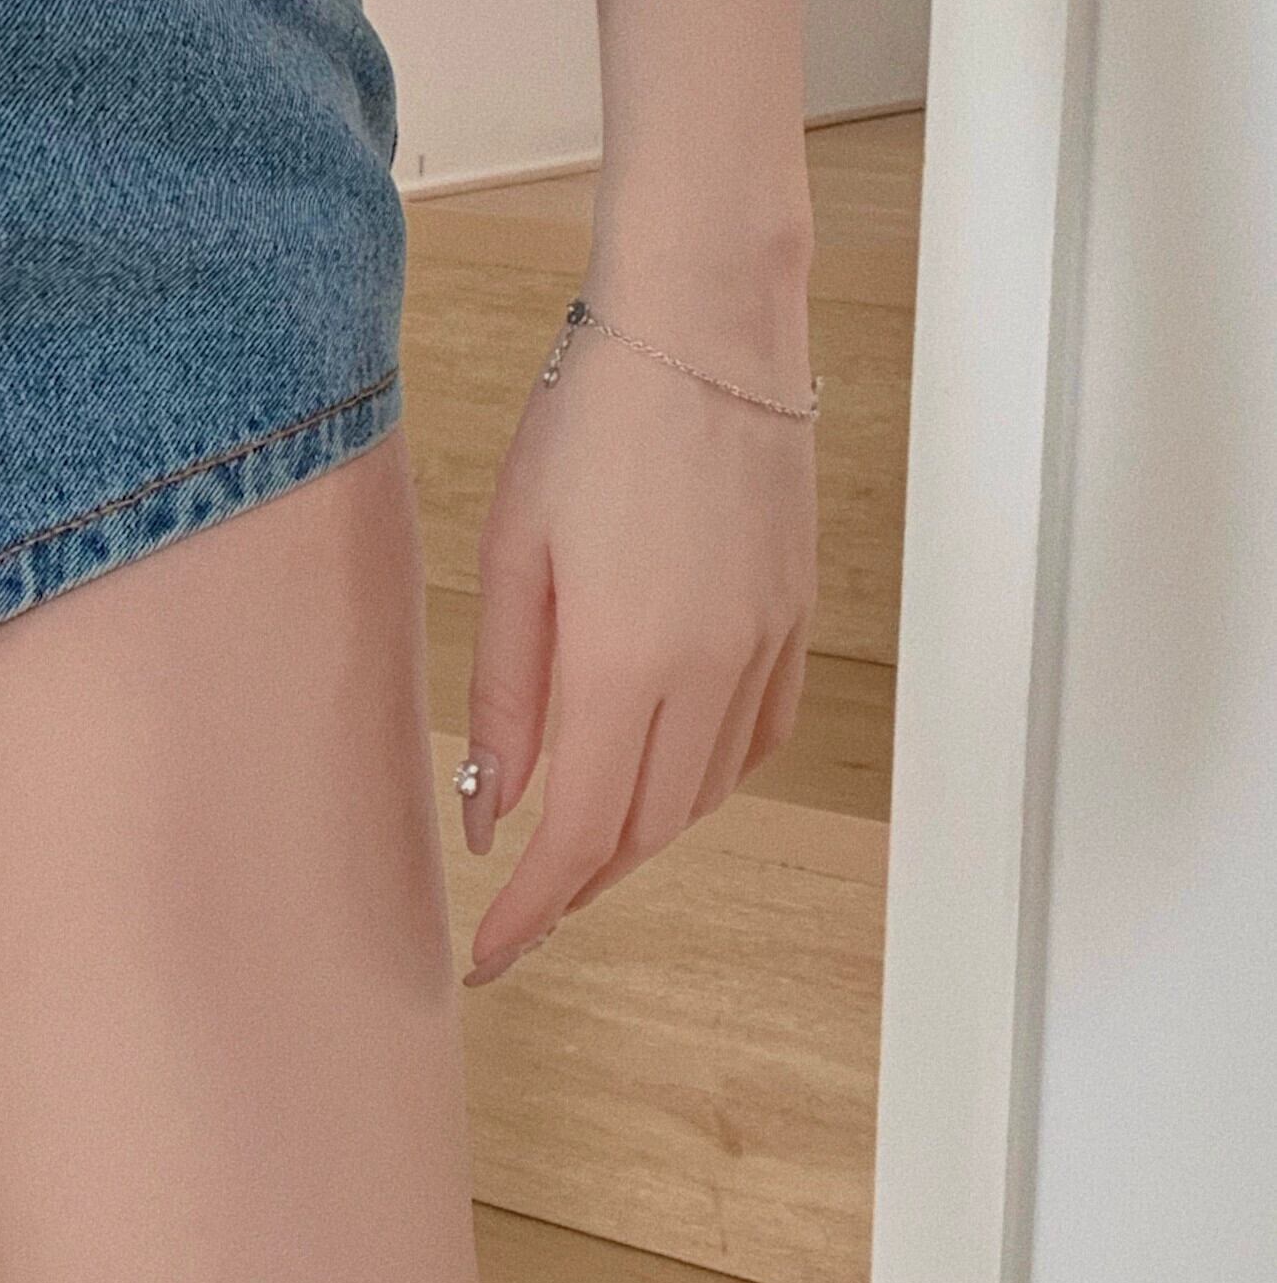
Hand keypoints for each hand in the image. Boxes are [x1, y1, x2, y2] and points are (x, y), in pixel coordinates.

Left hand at [456, 298, 818, 983]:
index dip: (531, 910)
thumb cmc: (590, 422)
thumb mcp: (515, 556)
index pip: (580, 836)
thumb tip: (490, 813)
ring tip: (575, 849)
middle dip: (578, 885)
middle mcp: (711, 670)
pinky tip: (665, 777)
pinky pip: (757, 738)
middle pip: (647, 829)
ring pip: (706, 792)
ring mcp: (766, 644)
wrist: (703, 326)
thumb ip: (504, 697)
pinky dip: (707, 781)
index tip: (488, 957)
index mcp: (628, 662)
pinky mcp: (794, 613)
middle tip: (518, 911)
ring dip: (640, 836)